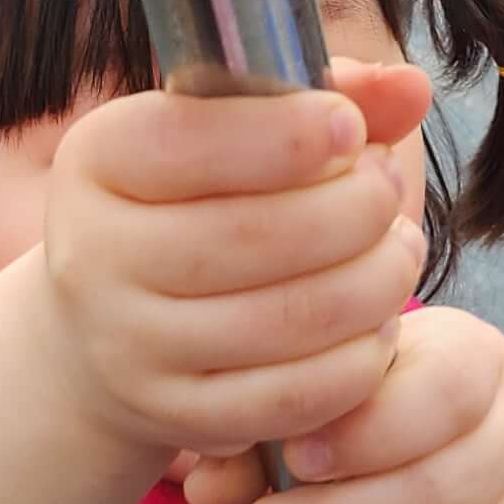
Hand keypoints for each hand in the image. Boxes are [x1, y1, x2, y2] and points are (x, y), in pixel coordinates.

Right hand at [40, 58, 432, 469]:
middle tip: (388, 192)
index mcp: (97, 159)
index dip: (287, 133)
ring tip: (399, 253)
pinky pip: (293, 397)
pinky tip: (377, 325)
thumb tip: (410, 86)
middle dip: (354, 209)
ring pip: (288, 319)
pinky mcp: (174, 417)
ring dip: (374, 282)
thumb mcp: (231, 135)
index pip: (191, 139)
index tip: (349, 128)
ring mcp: (128, 347)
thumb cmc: (192, 204)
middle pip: (255, 234)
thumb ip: (321, 96)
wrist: (108, 329)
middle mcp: (92, 255)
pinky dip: (358, 360)